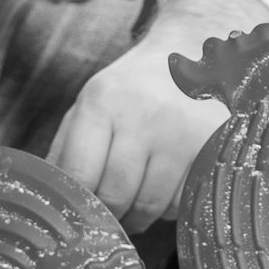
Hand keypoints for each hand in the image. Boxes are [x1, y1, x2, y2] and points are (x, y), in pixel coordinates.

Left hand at [47, 0, 263, 228]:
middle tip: (108, 216)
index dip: (77, 202)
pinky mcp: (214, 149)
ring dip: (140, 215)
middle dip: (109, 214)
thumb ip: (67, 147)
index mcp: (102, 101)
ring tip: (135, 203)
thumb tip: (54, 196)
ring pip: (152, 205)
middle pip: (117, 195)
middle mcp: (143, 116)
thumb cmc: (132, 87)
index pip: (80, 173)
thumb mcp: (91, 103)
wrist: (194, 52)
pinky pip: (184, 201)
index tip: (79, 212)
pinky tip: (166, 186)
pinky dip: (170, 206)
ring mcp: (183, 134)